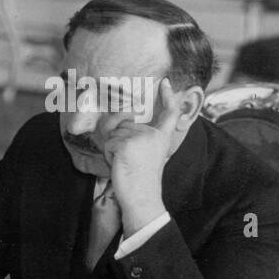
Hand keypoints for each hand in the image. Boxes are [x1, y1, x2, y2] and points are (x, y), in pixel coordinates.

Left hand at [102, 77, 183, 233]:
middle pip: (126, 124)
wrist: (142, 196)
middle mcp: (154, 134)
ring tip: (125, 163)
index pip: (169, 113)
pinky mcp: (126, 143)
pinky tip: (120, 165)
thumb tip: (124, 119)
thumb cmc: (141, 180)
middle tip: (129, 161)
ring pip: (114, 133)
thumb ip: (137, 137)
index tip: (166, 83)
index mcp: (162, 137)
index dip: (168, 97)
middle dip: (119, 140)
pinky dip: (109, 154)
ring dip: (113, 148)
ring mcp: (140, 137)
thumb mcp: (145, 155)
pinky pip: (108, 142)